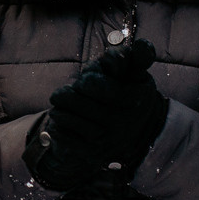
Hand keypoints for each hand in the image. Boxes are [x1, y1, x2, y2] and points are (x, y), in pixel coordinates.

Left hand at [25, 39, 168, 191]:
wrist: (134, 134)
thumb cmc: (130, 93)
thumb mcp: (138, 73)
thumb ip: (138, 56)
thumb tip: (142, 45)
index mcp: (134, 100)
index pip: (93, 84)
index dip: (86, 80)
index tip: (85, 80)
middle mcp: (121, 123)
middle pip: (76, 101)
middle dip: (67, 93)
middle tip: (66, 92)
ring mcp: (106, 141)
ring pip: (65, 117)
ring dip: (59, 108)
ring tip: (61, 105)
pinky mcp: (91, 154)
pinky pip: (61, 135)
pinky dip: (56, 126)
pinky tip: (62, 121)